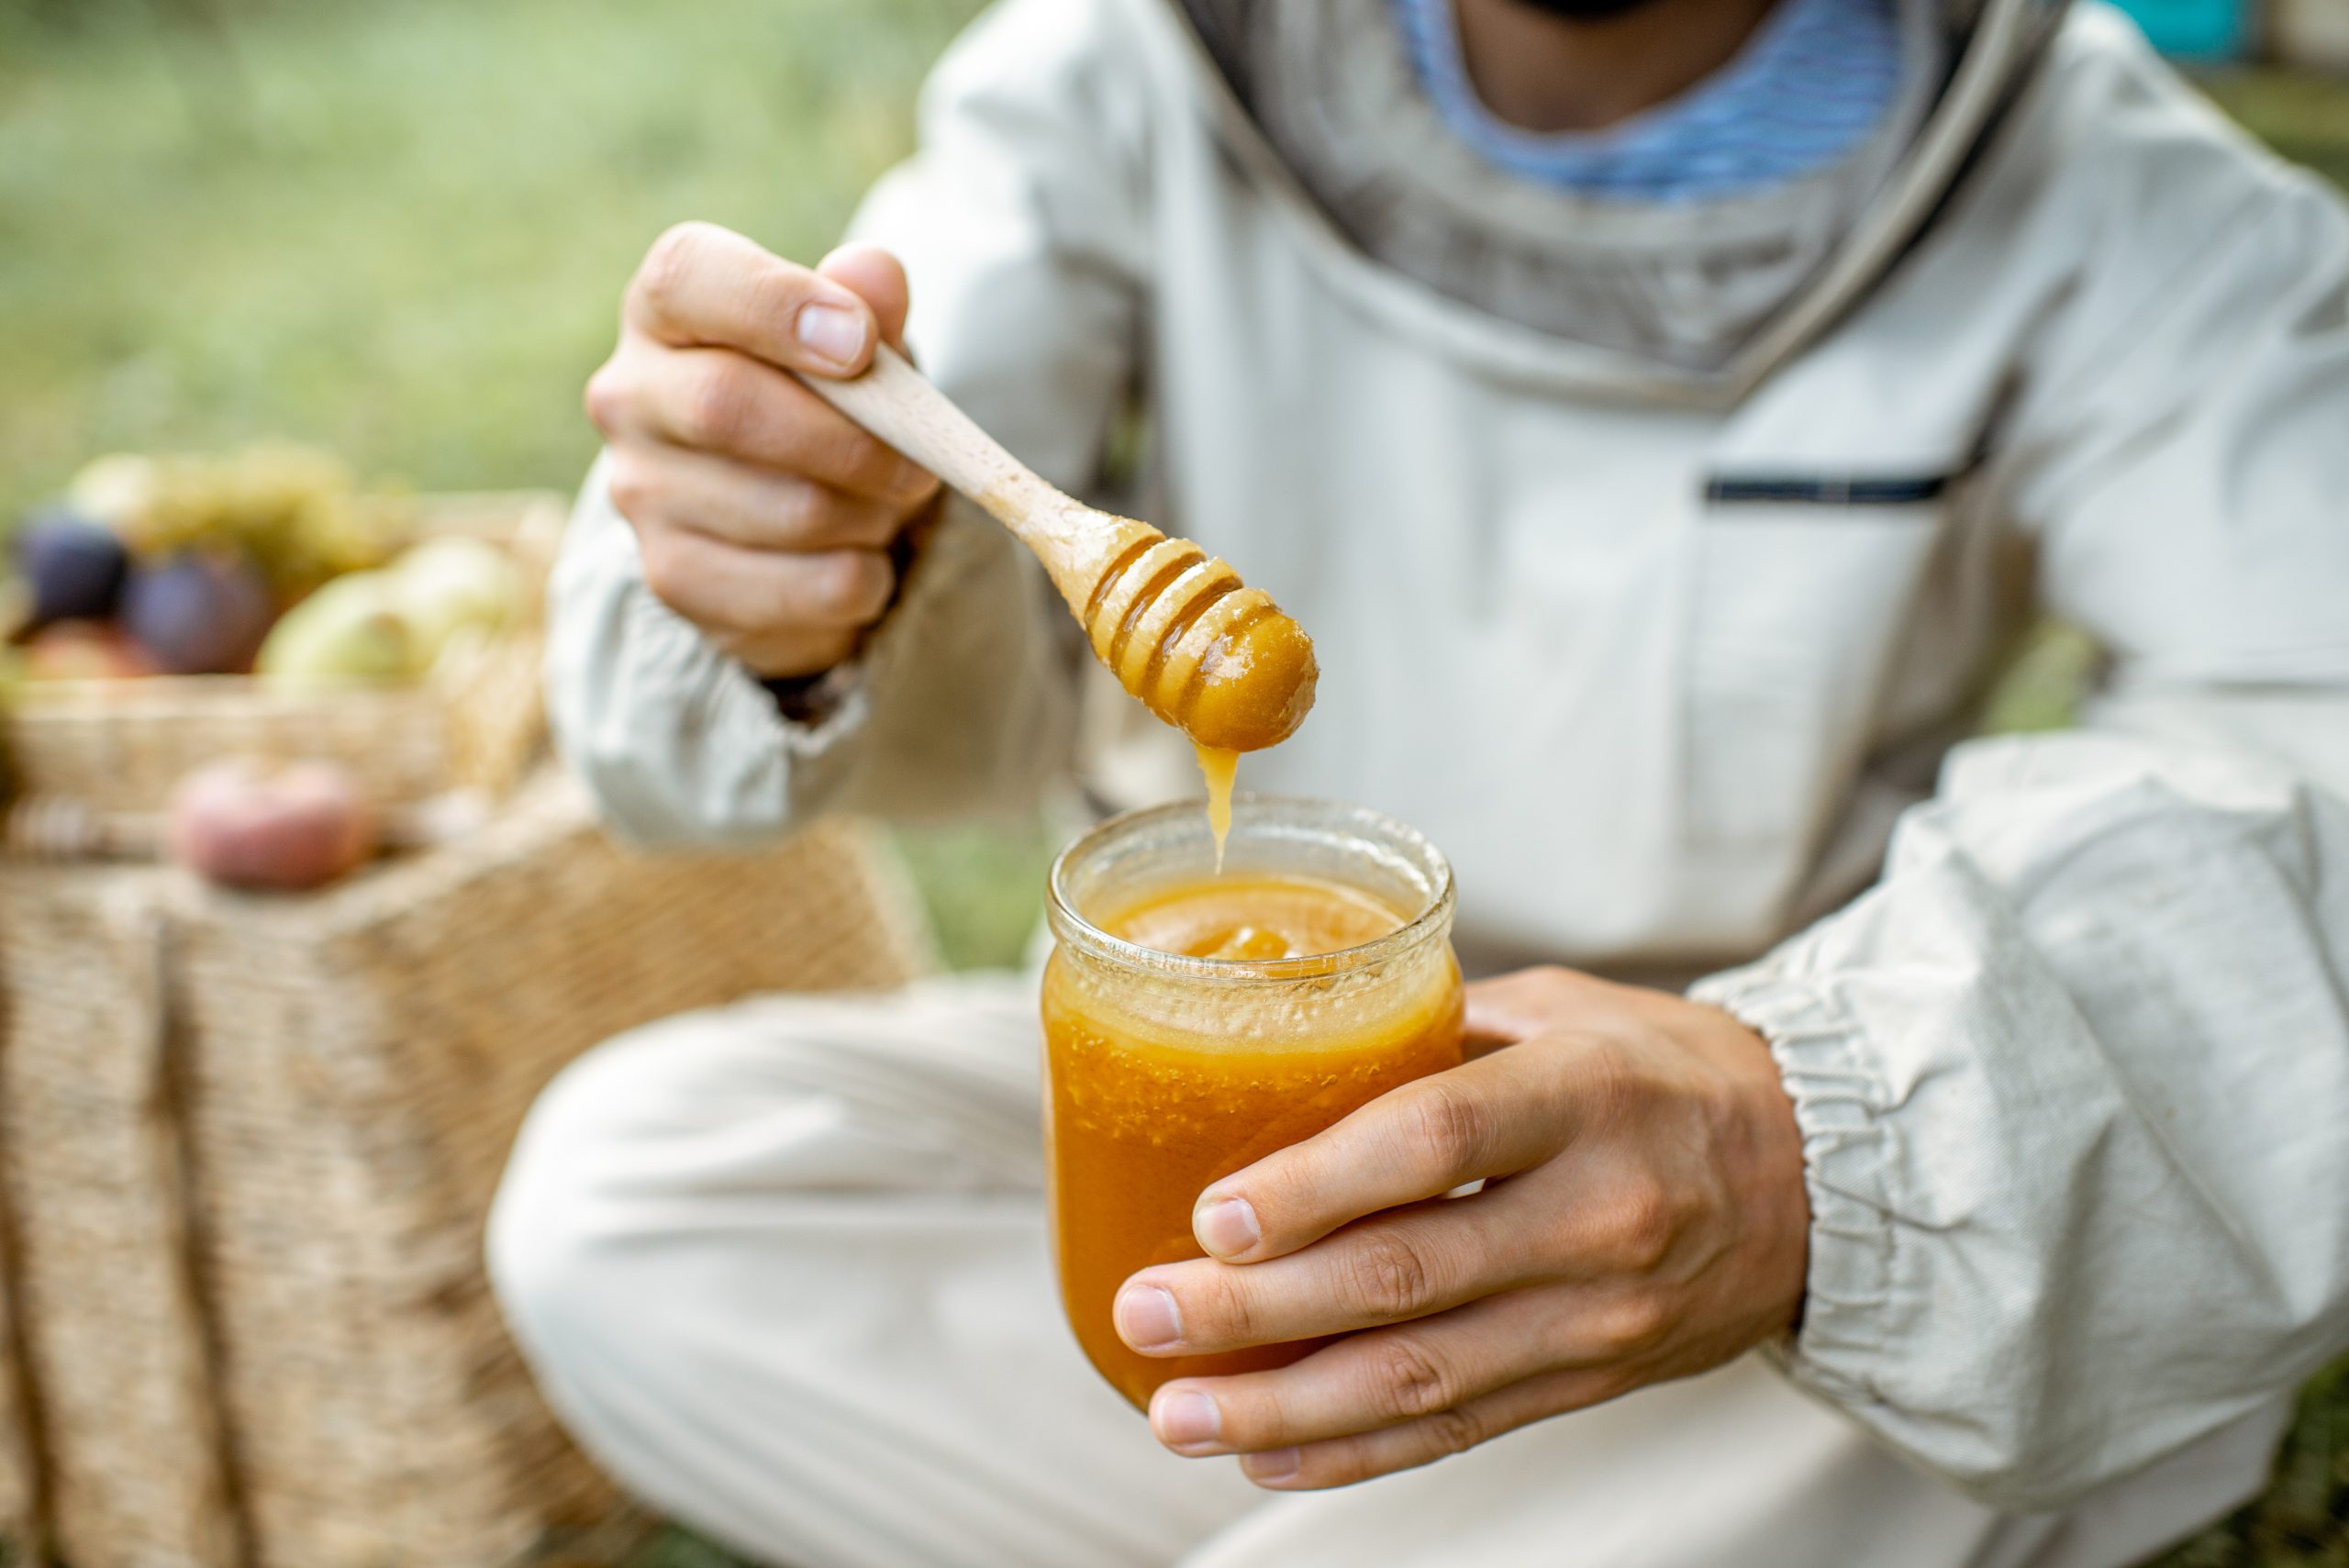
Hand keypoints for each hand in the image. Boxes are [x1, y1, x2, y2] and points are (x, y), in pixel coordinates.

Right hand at [586, 222, 941, 676]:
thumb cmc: (829, 400)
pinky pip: (807, 587)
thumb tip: (873, 275)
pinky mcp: (676, 578)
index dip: (777, 304)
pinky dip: (864, 579)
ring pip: (788, 510)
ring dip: (871, 514)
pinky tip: (856, 556)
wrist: (804, 520)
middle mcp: (630, 395)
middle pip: (726, 404)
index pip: (688, 278)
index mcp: (666, 309)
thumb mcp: (862, 343)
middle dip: (851, 440)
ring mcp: (641, 493)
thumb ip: (870, 302)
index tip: (861, 343)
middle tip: (919, 462)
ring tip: (883, 505)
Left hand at [1115, 966, 1807, 1489]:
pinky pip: (1457, 1430)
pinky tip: (1263, 1452)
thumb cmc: (1663, 1070)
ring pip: (1419, 1380)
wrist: (1818, 1179)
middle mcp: (1597, 1217)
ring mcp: (1598, 1318)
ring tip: (1174, 1411)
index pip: (1435, 1143)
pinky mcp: (1589, 1383)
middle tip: (1147, 1311)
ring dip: (1281, 1405)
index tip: (1213, 1213)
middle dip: (1257, 1311)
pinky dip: (1352, 1451)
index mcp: (1586, 1096)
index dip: (1316, 1186)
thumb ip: (1433, 1029)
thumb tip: (1278, 1035)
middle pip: (1404, 1278)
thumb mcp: (1564, 1010)